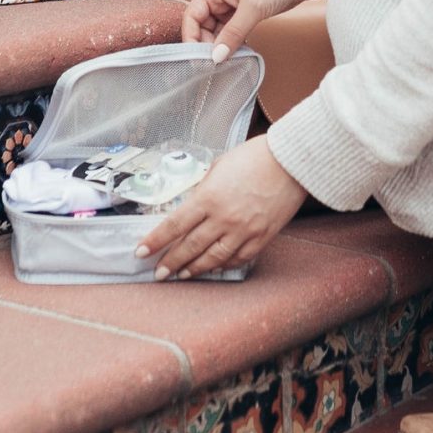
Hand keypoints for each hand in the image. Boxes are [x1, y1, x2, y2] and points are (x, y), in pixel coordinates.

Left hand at [136, 137, 305, 279]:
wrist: (290, 162)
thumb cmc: (254, 157)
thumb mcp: (219, 166)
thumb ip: (204, 188)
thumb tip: (194, 204)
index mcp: (208, 197)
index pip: (174, 225)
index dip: (156, 241)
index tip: (141, 251)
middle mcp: (223, 218)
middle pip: (190, 247)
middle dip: (171, 262)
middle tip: (158, 273)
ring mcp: (243, 231)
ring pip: (213, 258)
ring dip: (194, 269)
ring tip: (181, 275)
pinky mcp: (261, 237)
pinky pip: (238, 259)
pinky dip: (223, 266)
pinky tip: (213, 268)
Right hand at [181, 0, 321, 62]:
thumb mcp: (253, 7)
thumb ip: (233, 33)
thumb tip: (216, 56)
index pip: (192, 16)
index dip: (191, 37)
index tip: (197, 57)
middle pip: (203, 25)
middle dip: (207, 44)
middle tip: (215, 65)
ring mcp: (234, 5)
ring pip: (219, 30)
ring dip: (222, 45)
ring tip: (227, 62)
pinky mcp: (248, 12)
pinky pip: (234, 30)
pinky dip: (234, 42)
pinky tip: (238, 54)